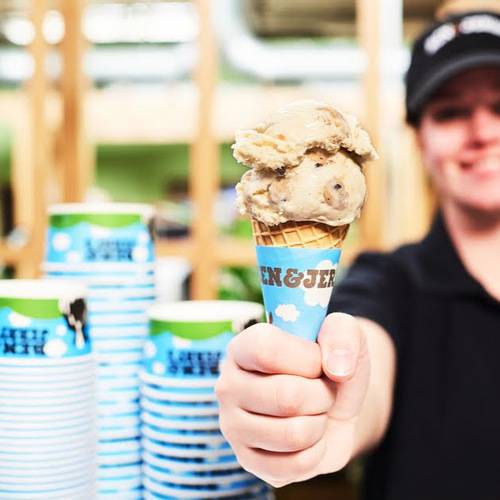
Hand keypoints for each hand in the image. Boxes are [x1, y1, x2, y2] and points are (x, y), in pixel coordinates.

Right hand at [215, 312, 369, 486]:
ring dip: (320, 423)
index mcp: (242, 347)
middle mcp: (228, 385)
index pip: (266, 351)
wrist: (333, 404)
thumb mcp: (344, 333)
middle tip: (322, 390)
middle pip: (286, 397)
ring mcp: (233, 426)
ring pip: (293, 435)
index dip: (307, 359)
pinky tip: (309, 436)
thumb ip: (343, 334)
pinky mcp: (248, 461)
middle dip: (322, 395)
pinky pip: (296, 465)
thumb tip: (338, 369)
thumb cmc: (329, 364)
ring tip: (315, 411)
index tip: (319, 362)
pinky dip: (317, 452)